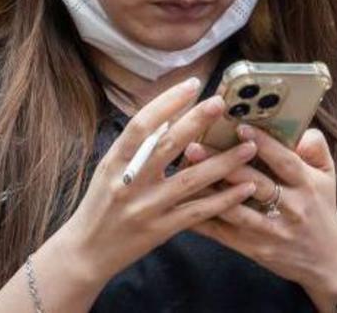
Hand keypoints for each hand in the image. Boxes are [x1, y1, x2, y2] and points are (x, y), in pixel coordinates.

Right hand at [53, 77, 259, 285]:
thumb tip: (166, 117)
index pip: (141, 125)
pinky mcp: (161, 231)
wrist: (87, 252)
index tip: (191, 84)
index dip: (166, 102)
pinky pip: (198, 212)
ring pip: (191, 180)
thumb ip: (137, 145)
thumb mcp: (109, 169)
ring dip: (223, 162)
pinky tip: (246, 187)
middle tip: (222, 103)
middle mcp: (130, 183)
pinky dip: (223, 199)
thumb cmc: (100, 204)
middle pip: (167, 146)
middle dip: (196, 121)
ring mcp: (147, 208)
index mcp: (114, 161)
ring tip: (250, 146)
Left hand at [186, 125, 336, 312]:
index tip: (239, 126)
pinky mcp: (255, 249)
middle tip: (195, 146)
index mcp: (308, 186)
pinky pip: (224, 234)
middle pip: (255, 184)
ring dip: (208, 192)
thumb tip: (300, 130)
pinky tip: (181, 206)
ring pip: (236, 211)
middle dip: (223, 164)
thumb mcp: (328, 176)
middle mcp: (291, 209)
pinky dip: (202, 220)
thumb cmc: (322, 210)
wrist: (329, 262)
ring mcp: (272, 232)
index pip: (285, 161)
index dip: (264, 144)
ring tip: (183, 173)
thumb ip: (316, 148)